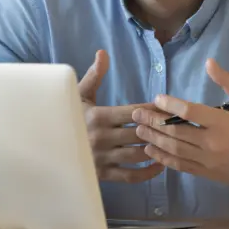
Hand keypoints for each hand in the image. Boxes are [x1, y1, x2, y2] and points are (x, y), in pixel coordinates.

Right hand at [79, 49, 164, 183]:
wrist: (52, 145)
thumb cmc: (70, 116)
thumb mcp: (80, 94)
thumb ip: (95, 75)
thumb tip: (103, 53)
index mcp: (98, 116)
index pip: (133, 113)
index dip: (153, 110)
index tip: (168, 108)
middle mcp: (101, 137)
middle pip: (139, 133)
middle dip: (159, 129)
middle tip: (177, 126)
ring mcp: (103, 158)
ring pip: (138, 154)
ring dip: (156, 148)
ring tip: (169, 142)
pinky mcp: (103, 175)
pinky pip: (131, 176)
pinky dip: (148, 172)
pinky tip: (159, 163)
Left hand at [132, 58, 228, 189]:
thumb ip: (227, 81)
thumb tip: (209, 62)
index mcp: (222, 122)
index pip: (189, 112)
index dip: (170, 105)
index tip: (156, 98)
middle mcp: (212, 142)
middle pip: (175, 131)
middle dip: (152, 121)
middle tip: (136, 113)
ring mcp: (208, 160)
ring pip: (174, 149)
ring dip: (153, 138)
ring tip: (138, 129)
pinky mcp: (206, 173)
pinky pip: (180, 165)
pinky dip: (163, 158)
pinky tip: (150, 150)